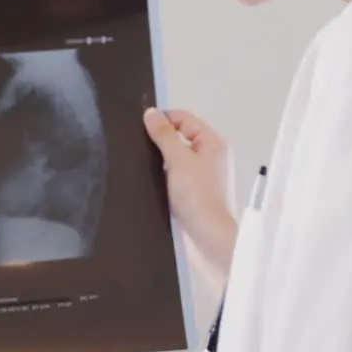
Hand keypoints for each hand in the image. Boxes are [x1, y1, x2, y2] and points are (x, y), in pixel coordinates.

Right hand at [143, 107, 237, 276]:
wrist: (210, 238)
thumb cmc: (199, 196)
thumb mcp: (178, 160)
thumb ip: (164, 135)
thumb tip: (151, 113)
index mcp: (213, 142)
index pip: (184, 118)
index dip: (162, 118)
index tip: (139, 127)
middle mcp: (211, 155)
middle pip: (180, 136)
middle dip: (160, 139)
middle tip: (138, 145)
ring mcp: (203, 175)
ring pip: (176, 156)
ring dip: (161, 158)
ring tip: (142, 163)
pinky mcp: (195, 192)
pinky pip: (176, 174)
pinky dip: (164, 174)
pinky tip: (151, 180)